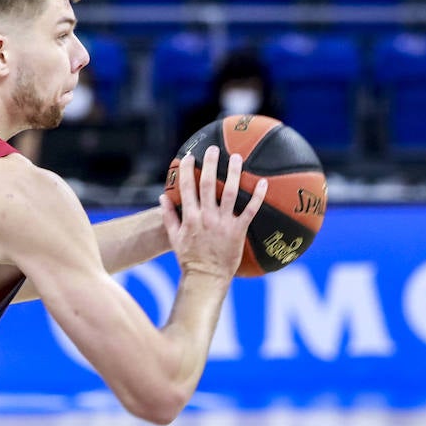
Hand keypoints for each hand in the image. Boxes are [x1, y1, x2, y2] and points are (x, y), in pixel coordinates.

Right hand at [160, 145, 267, 280]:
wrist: (206, 277)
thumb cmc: (189, 258)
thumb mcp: (174, 237)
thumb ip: (168, 216)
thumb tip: (162, 197)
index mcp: (190, 217)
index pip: (186, 189)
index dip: (186, 171)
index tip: (189, 156)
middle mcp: (206, 217)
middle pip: (208, 185)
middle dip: (210, 164)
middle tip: (214, 148)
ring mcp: (223, 223)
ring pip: (230, 193)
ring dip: (233, 173)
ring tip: (237, 158)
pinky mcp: (238, 230)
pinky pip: (251, 210)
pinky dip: (257, 196)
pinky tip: (263, 182)